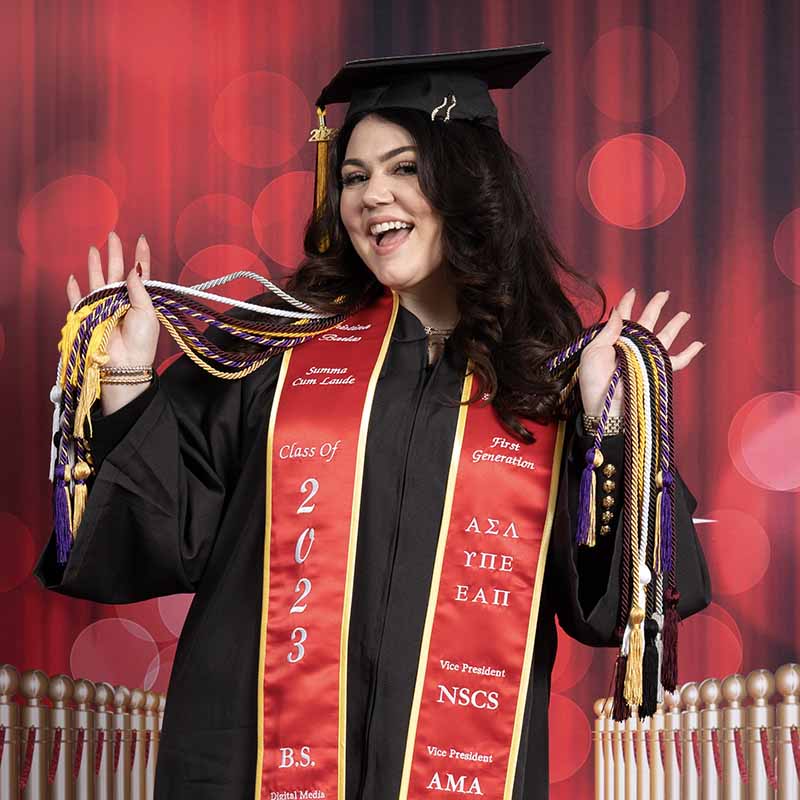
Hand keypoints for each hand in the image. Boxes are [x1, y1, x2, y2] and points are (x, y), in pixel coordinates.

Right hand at [66, 231, 159, 413]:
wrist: (125, 365)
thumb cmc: (141, 342)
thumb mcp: (147, 313)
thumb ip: (139, 289)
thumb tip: (134, 268)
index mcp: (139, 300)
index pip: (139, 275)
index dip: (140, 257)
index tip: (141, 240)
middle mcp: (121, 301)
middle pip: (116, 273)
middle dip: (115, 254)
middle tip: (112, 235)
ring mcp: (105, 308)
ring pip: (98, 282)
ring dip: (95, 266)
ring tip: (94, 249)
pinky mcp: (89, 317)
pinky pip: (78, 301)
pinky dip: (74, 290)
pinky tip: (73, 278)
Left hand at [578, 288, 704, 416]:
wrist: (604, 404)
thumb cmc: (594, 380)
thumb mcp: (593, 351)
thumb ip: (608, 331)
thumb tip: (618, 310)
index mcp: (614, 339)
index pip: (623, 316)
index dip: (627, 303)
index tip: (633, 291)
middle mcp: (632, 346)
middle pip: (648, 320)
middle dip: (656, 306)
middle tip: (665, 293)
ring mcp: (645, 357)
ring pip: (664, 336)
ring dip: (675, 324)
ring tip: (685, 314)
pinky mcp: (655, 370)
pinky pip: (676, 361)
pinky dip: (689, 353)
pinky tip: (699, 344)